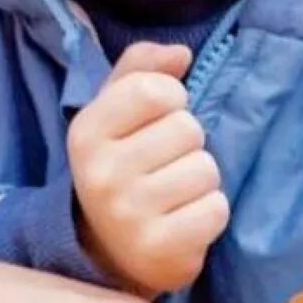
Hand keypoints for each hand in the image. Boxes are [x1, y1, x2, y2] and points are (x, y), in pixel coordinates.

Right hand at [68, 42, 228, 294]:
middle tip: (165, 163)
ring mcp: (129, 214)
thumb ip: (141, 69)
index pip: (154, 90)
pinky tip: (186, 218)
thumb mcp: (115, 112)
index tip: (158, 118)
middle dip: (188, 143)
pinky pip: (216, 209)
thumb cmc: (122, 165)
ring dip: (201, 179)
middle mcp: (101, 173)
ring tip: (176, 192)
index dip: (171, 98)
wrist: (108, 249)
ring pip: (206, 169)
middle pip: (187, 129)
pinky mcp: (161, 249)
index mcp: (86, 132)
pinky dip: (210, 212)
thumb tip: (182, 53)